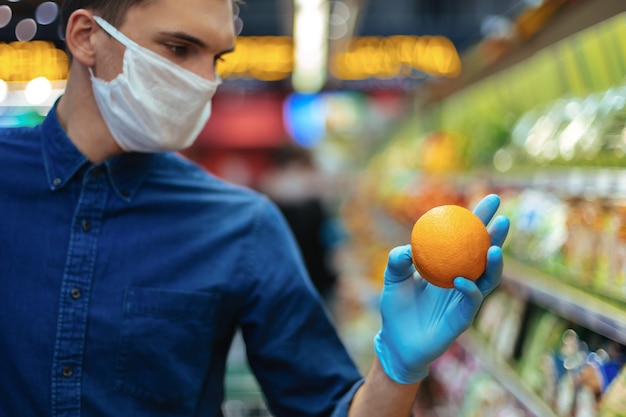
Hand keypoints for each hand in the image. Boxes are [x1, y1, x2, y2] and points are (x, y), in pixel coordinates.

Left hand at [374, 194, 509, 383]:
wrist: (396, 341)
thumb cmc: (396, 308)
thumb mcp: (392, 278)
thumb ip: (398, 260)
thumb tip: (409, 247)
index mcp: (447, 264)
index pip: (466, 238)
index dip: (480, 219)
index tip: (492, 199)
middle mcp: (462, 278)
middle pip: (485, 254)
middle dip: (497, 236)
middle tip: (504, 219)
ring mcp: (465, 299)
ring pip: (488, 278)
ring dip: (494, 263)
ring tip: (494, 247)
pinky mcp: (463, 318)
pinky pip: (471, 301)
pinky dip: (469, 288)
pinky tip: (462, 279)